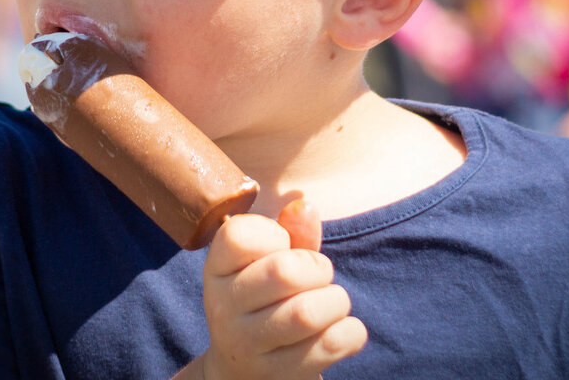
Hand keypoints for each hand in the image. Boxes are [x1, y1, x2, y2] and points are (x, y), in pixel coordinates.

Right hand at [195, 199, 366, 379]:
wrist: (244, 370)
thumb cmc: (266, 301)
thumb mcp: (270, 262)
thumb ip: (292, 233)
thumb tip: (305, 206)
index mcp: (216, 268)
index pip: (241, 236)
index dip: (277, 235)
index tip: (283, 248)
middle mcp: (222, 306)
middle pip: (284, 272)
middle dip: (319, 268)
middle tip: (320, 276)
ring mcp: (245, 344)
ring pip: (306, 313)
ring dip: (335, 301)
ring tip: (332, 304)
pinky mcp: (275, 374)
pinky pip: (330, 344)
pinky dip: (351, 332)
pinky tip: (343, 330)